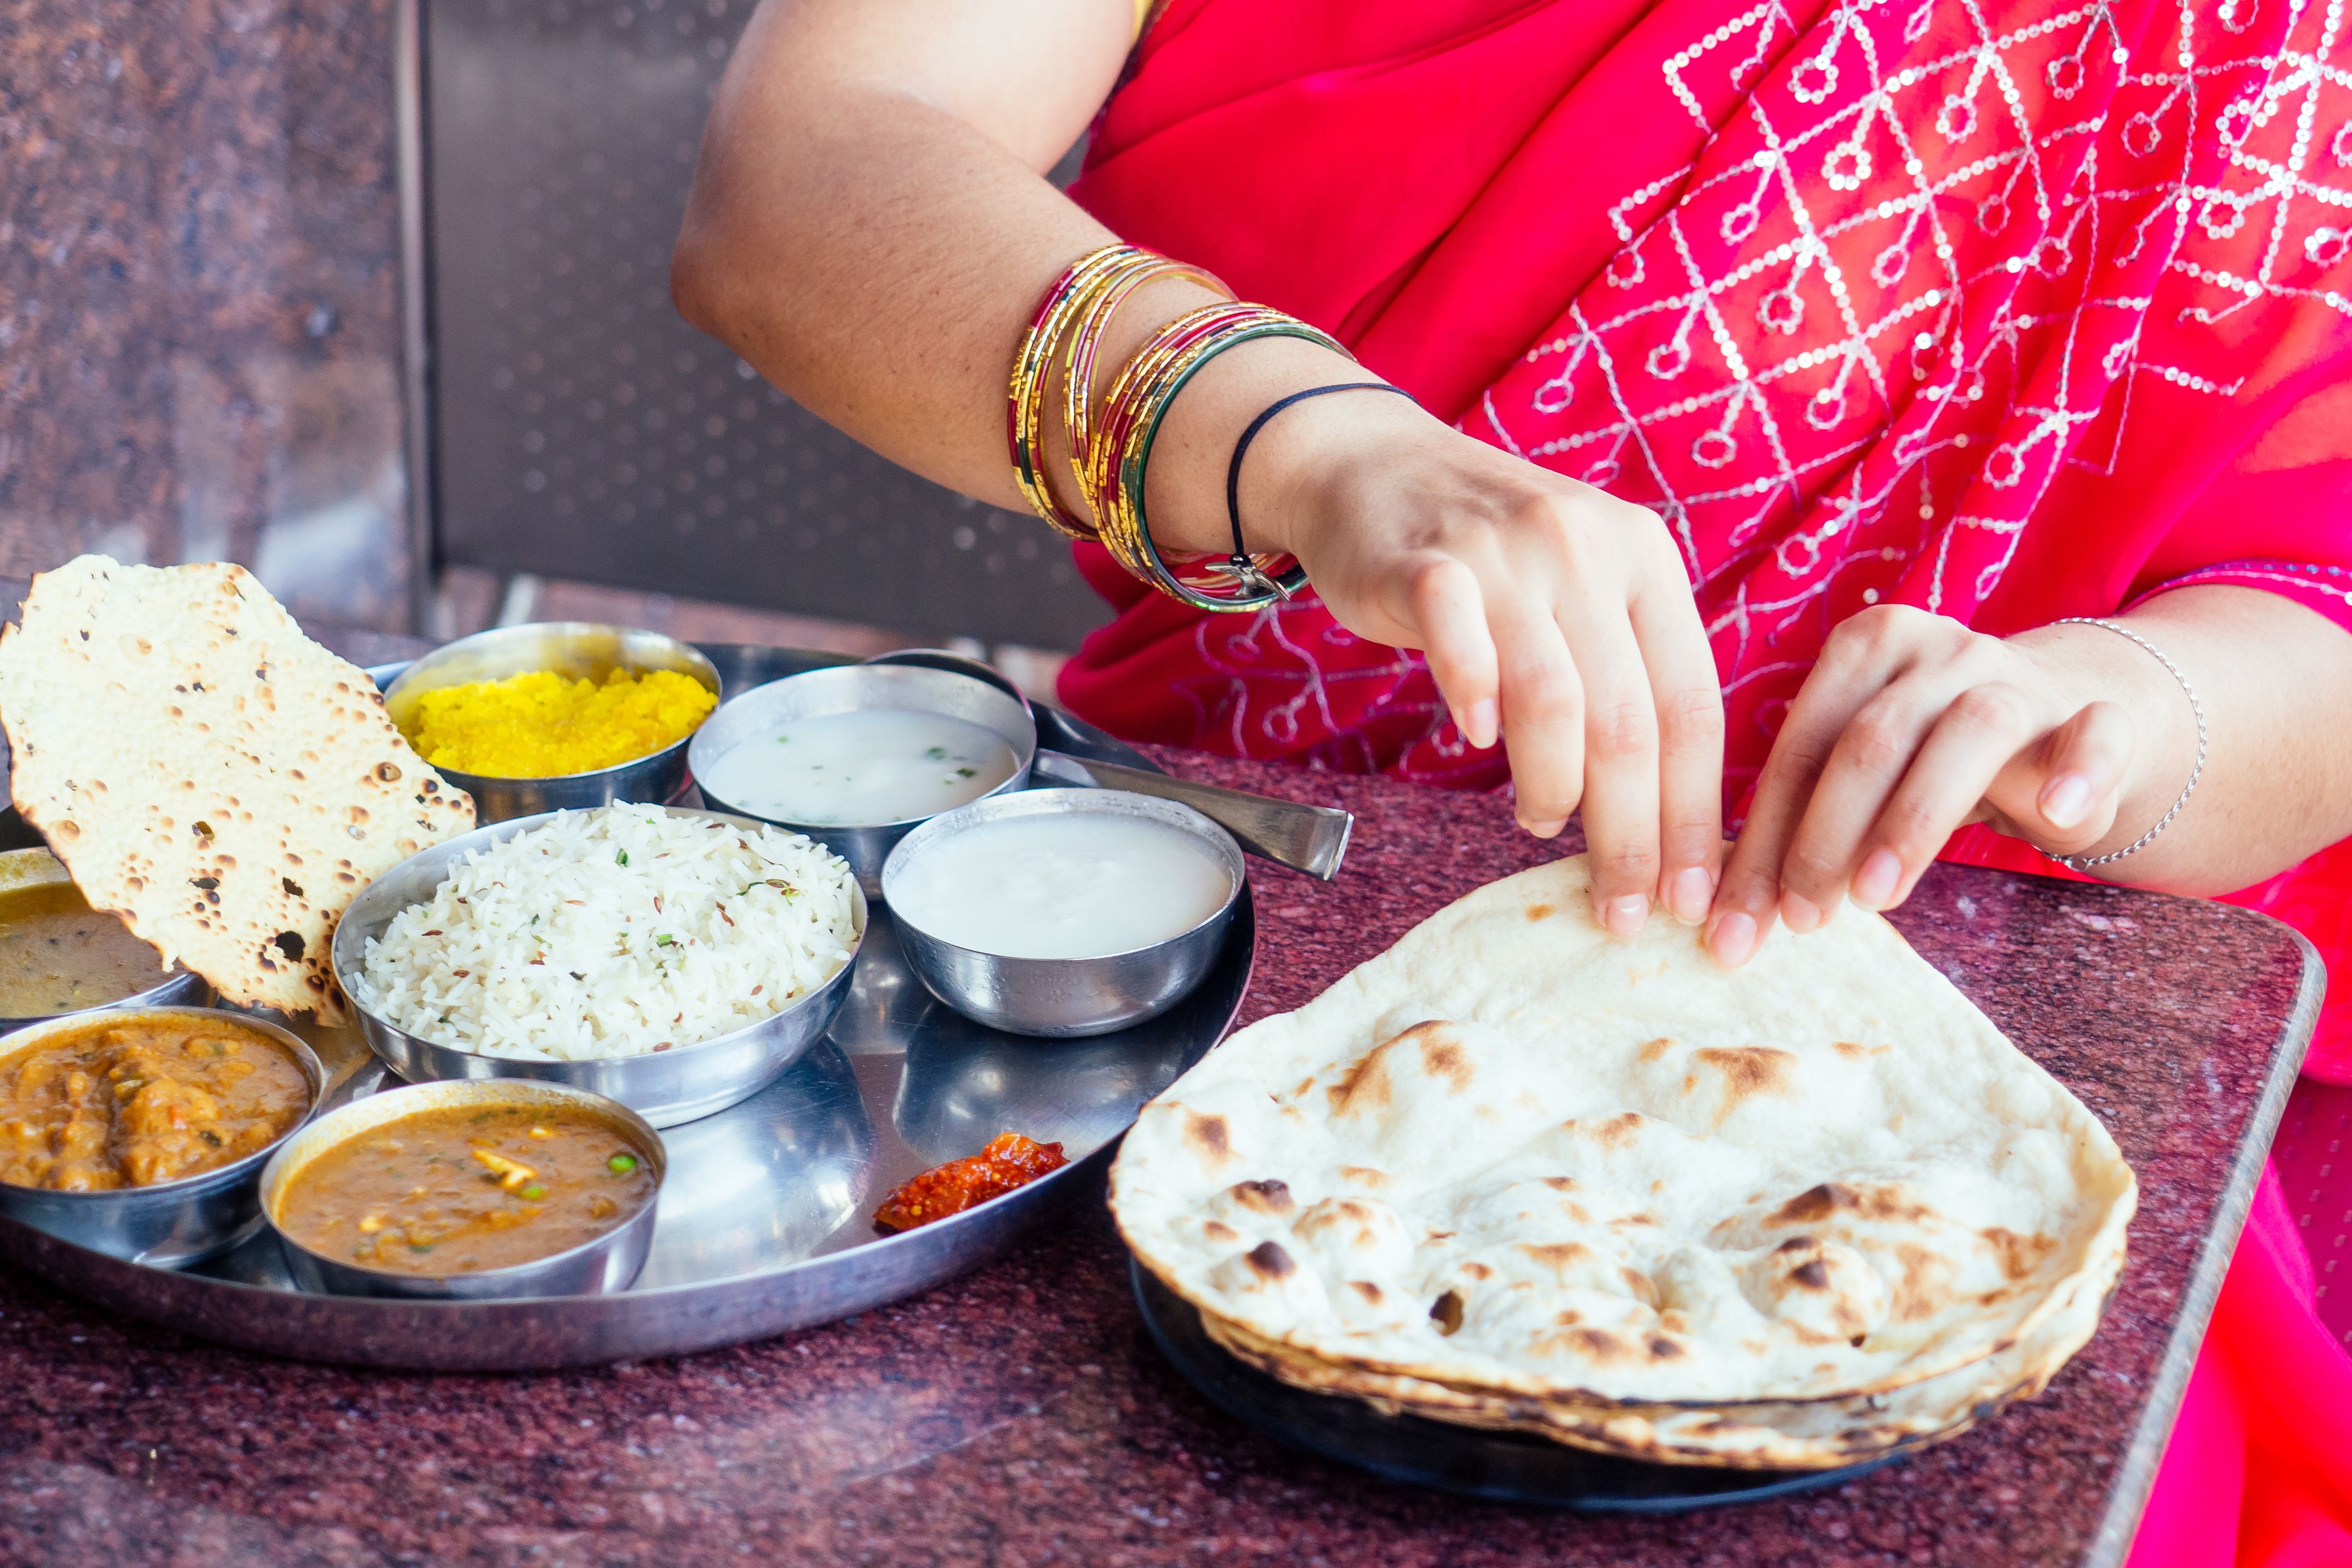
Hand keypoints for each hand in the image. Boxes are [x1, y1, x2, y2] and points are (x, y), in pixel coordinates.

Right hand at [1247, 395, 1726, 935]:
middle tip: (1625, 910)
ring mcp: (1506, 552)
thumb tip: (1659, 817)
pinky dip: (1474, 700)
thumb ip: (1622, 676)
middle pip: (1628, 720)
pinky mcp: (1424, 563)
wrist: (1371, 462)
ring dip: (1554, 787)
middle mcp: (1586, 549)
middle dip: (1632, 834)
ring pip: (1552, 697)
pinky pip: (1460, 643)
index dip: (1694, 813)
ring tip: (1539, 825)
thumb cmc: (1489, 555)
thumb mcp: (1583, 588)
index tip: (1691, 896)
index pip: (1691, 707)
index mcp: (1646, 560)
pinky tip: (1478, 742)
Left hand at [1703, 605, 2137, 965]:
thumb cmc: (1934, 757)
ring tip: (1875, 895)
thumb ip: (1806, 824)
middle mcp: (1938, 649)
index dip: (1762, 839)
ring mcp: (2020, 676)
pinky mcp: (2098, 714)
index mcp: (1865, 649)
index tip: (1731, 922)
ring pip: (1966, 734)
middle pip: (1868, 741)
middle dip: (1823, 837)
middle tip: (1799, 918)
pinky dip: (2080, 769)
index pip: (1800, 750)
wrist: (2072, 718)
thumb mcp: (1865, 778)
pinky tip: (2056, 815)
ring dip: (1914, 818)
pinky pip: (2096, 734)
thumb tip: (1732, 918)